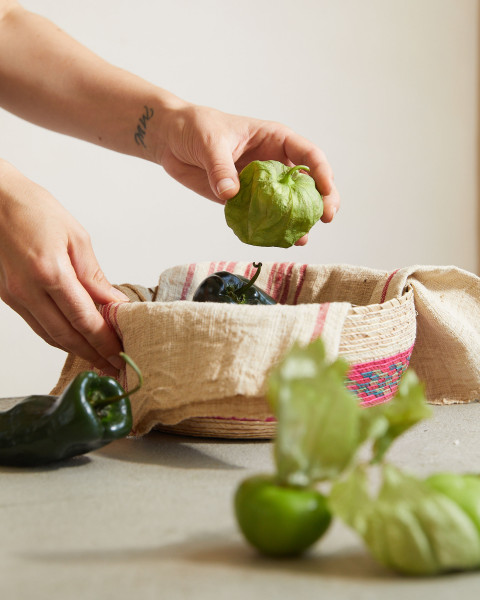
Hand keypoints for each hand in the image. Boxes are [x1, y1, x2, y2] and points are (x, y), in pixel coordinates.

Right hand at [0, 161, 127, 373]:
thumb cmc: (34, 210)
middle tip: (115, 367)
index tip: (122, 353)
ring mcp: (15, 296)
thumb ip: (95, 278)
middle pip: (66, 336)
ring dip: (76, 351)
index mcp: (50, 272)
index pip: (84, 320)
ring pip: (50, 336)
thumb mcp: (76, 238)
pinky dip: (58, 337)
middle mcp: (28, 290)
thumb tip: (115, 305)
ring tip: (99, 360)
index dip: (105, 342)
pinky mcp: (8, 297)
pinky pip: (37, 325)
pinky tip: (75, 341)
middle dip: (93, 355)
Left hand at [155, 103, 339, 243]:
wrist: (171, 139)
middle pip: (306, 183)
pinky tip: (275, 241)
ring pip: (286, 203)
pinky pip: (261, 216)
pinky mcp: (243, 200)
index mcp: (274, 140)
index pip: (308, 155)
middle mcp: (273, 162)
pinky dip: (269, 229)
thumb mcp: (210, 141)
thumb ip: (221, 168)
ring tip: (302, 237)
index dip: (322, 173)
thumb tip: (231, 193)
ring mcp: (260, 183)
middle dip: (319, 200)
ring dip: (296, 220)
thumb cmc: (195, 127)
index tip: (327, 192)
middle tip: (325, 218)